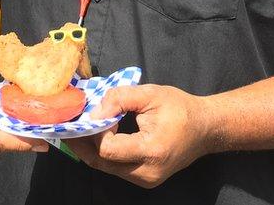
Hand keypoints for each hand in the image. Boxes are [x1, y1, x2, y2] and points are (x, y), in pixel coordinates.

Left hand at [66, 85, 212, 188]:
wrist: (205, 129)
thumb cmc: (180, 108)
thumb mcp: (150, 94)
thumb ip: (120, 98)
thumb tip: (93, 111)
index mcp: (152, 151)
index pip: (108, 149)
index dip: (95, 131)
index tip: (94, 112)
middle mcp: (147, 172)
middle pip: (101, 162)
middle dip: (83, 143)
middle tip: (67, 124)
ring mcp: (145, 180)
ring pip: (105, 167)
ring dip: (90, 148)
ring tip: (79, 128)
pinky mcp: (144, 179)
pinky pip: (115, 168)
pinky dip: (102, 153)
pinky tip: (95, 137)